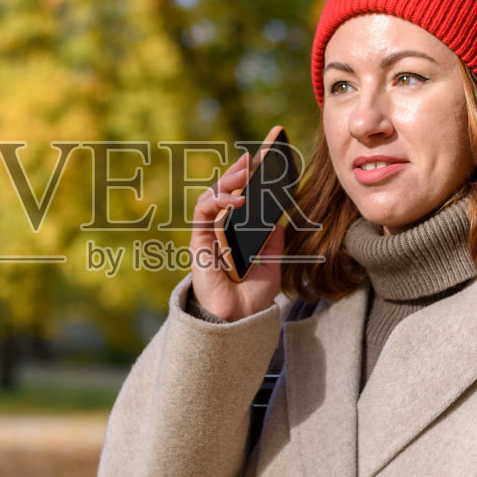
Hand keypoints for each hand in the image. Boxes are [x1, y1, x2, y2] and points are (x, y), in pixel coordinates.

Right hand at [189, 150, 286, 322]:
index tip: (266, 158)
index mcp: (238, 234)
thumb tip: (277, 222)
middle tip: (257, 156)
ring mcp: (209, 234)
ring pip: (212, 196)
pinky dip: (218, 200)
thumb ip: (272, 244)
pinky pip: (203, 212)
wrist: (237, 320)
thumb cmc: (250, 298)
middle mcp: (222, 230)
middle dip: (239, 171)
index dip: (251, 179)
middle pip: (227, 192)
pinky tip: (237, 198)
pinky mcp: (199, 241)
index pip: (242, 199)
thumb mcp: (271, 266)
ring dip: (228, 179)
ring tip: (246, 169)